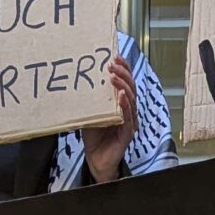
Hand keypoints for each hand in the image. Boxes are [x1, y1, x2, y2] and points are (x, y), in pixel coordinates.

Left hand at [81, 53, 137, 182]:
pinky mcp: (128, 133)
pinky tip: (120, 95)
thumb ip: (92, 98)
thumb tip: (83, 79)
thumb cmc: (94, 136)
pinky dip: (125, 105)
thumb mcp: (91, 111)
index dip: (124, 68)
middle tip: (111, 64)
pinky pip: (128, 117)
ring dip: (122, 86)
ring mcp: (130, 122)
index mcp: (122, 103)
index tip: (115, 56)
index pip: (127, 82)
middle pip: (131, 88)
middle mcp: (129, 111)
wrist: (95, 159)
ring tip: (112, 76)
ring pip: (131, 100)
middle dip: (123, 74)